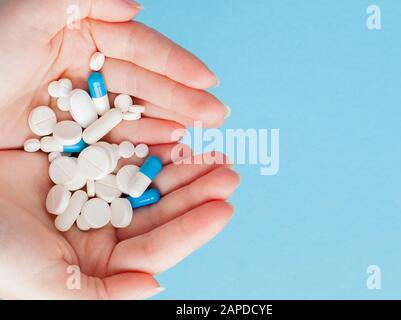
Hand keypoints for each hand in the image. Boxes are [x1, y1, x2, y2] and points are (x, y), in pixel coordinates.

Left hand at [0, 0, 227, 148]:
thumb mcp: (31, 11)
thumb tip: (136, 6)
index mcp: (82, 34)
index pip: (141, 48)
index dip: (176, 64)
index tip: (209, 80)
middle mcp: (88, 68)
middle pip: (145, 84)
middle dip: (183, 98)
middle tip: (217, 114)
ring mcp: (82, 105)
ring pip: (135, 114)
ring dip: (169, 123)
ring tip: (198, 134)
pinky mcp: (70, 137)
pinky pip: (113, 141)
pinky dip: (140, 145)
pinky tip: (166, 148)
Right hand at [0, 147, 238, 298]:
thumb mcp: (46, 285)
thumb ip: (103, 293)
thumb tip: (154, 285)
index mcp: (100, 261)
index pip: (157, 247)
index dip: (192, 229)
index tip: (226, 209)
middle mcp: (103, 227)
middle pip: (160, 209)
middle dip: (196, 192)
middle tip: (229, 174)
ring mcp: (94, 192)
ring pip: (148, 178)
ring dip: (181, 166)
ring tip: (213, 152)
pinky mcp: (82, 162)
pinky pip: (124, 150)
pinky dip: (149, 142)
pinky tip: (176, 134)